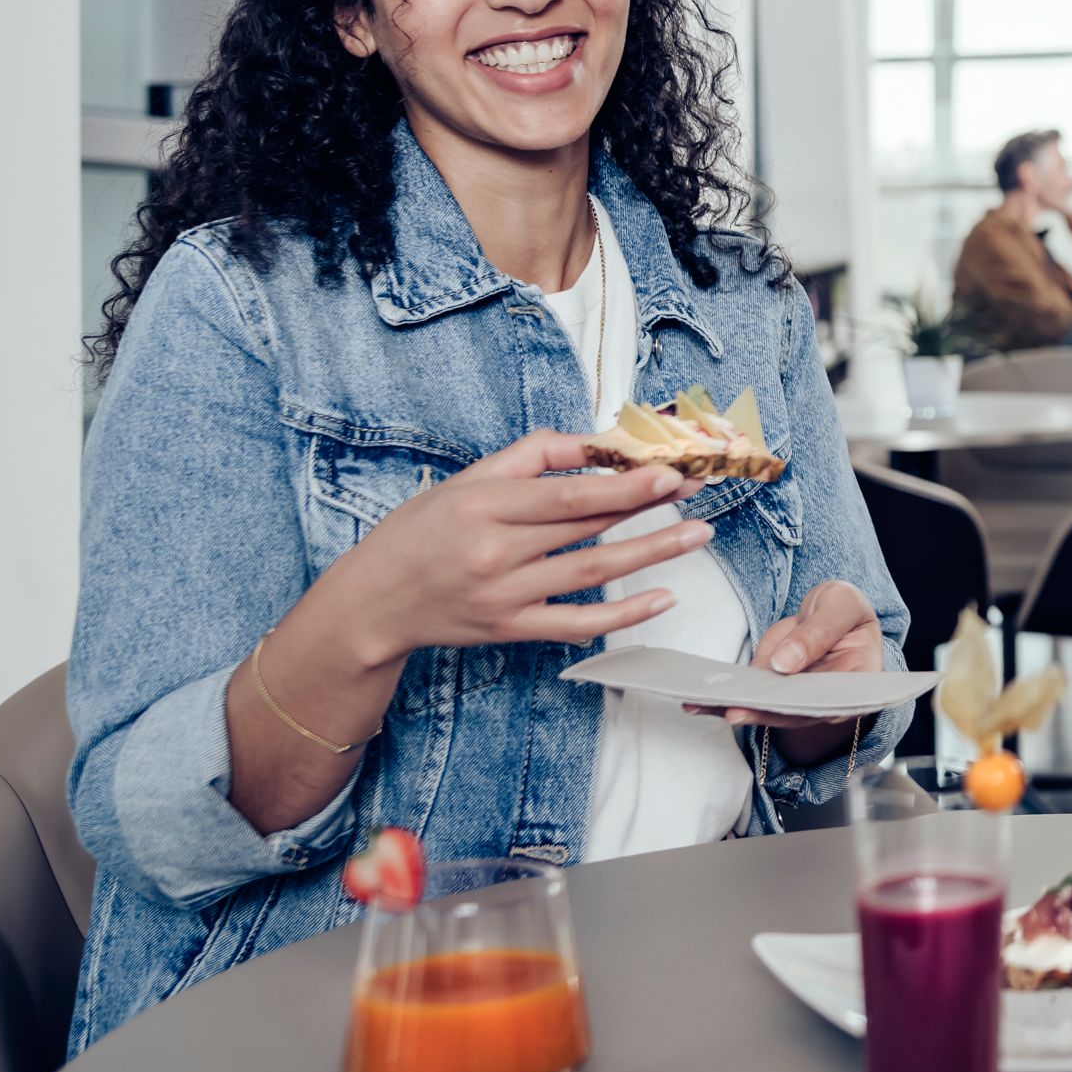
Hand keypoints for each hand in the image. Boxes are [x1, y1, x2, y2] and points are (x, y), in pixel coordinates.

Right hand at [319, 431, 711, 661]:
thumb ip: (532, 456)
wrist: (373, 603)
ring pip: (592, 575)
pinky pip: (578, 623)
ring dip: (652, 554)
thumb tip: (595, 441)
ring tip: (697, 534)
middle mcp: (494, 554)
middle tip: (698, 489)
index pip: (566, 495)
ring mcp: (504, 598)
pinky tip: (664, 596)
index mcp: (482, 507)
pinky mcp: (511, 631)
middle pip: (586, 530)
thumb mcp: (466, 480)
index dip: (622, 484)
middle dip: (649, 508)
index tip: (668, 471)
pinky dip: (624, 614)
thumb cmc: (421, 532)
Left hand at [697, 581, 888, 761]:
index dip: (808, 705)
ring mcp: (800, 698)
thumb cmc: (844, 607)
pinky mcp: (775, 691)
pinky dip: (724, 699)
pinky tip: (697, 699)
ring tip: (702, 704)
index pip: (837, 699)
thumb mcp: (840, 604)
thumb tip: (785, 664)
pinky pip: (750, 698)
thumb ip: (818, 632)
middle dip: (763, 711)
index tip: (781, 703)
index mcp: (861, 681)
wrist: (830, 609)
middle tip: (734, 710)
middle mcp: (830, 700)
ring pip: (769, 710)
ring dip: (734, 708)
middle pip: (797, 712)